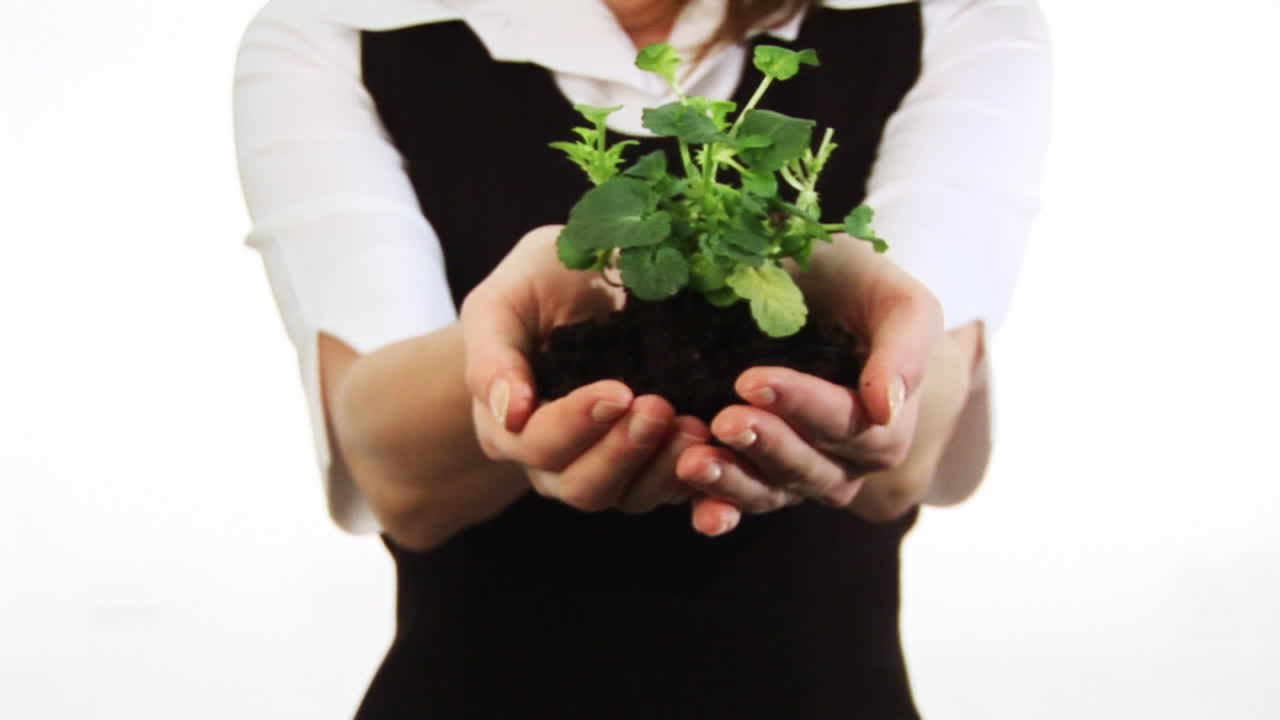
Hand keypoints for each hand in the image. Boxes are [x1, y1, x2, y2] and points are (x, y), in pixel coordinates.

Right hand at [460, 226, 709, 512]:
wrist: (585, 282)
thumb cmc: (537, 285)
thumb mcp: (503, 303)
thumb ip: (493, 355)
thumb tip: (510, 412)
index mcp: (509, 426)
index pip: (539, 444)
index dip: (577, 424)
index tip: (619, 391)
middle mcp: (553, 460)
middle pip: (582, 485)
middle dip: (623, 451)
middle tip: (660, 408)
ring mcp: (604, 467)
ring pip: (628, 496)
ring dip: (663, 468)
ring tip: (695, 427)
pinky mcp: (649, 464)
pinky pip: (670, 490)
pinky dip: (692, 472)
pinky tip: (715, 442)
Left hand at [675, 237, 971, 526]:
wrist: (816, 286)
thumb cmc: (859, 286)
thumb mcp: (898, 302)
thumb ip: (906, 348)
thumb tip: (886, 406)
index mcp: (886, 426)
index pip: (848, 425)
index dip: (802, 406)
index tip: (751, 380)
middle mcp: (845, 462)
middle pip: (809, 468)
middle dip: (766, 445)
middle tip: (724, 421)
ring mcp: (798, 474)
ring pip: (771, 493)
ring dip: (733, 483)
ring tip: (693, 463)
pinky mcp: (755, 474)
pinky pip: (738, 501)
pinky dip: (716, 507)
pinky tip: (696, 510)